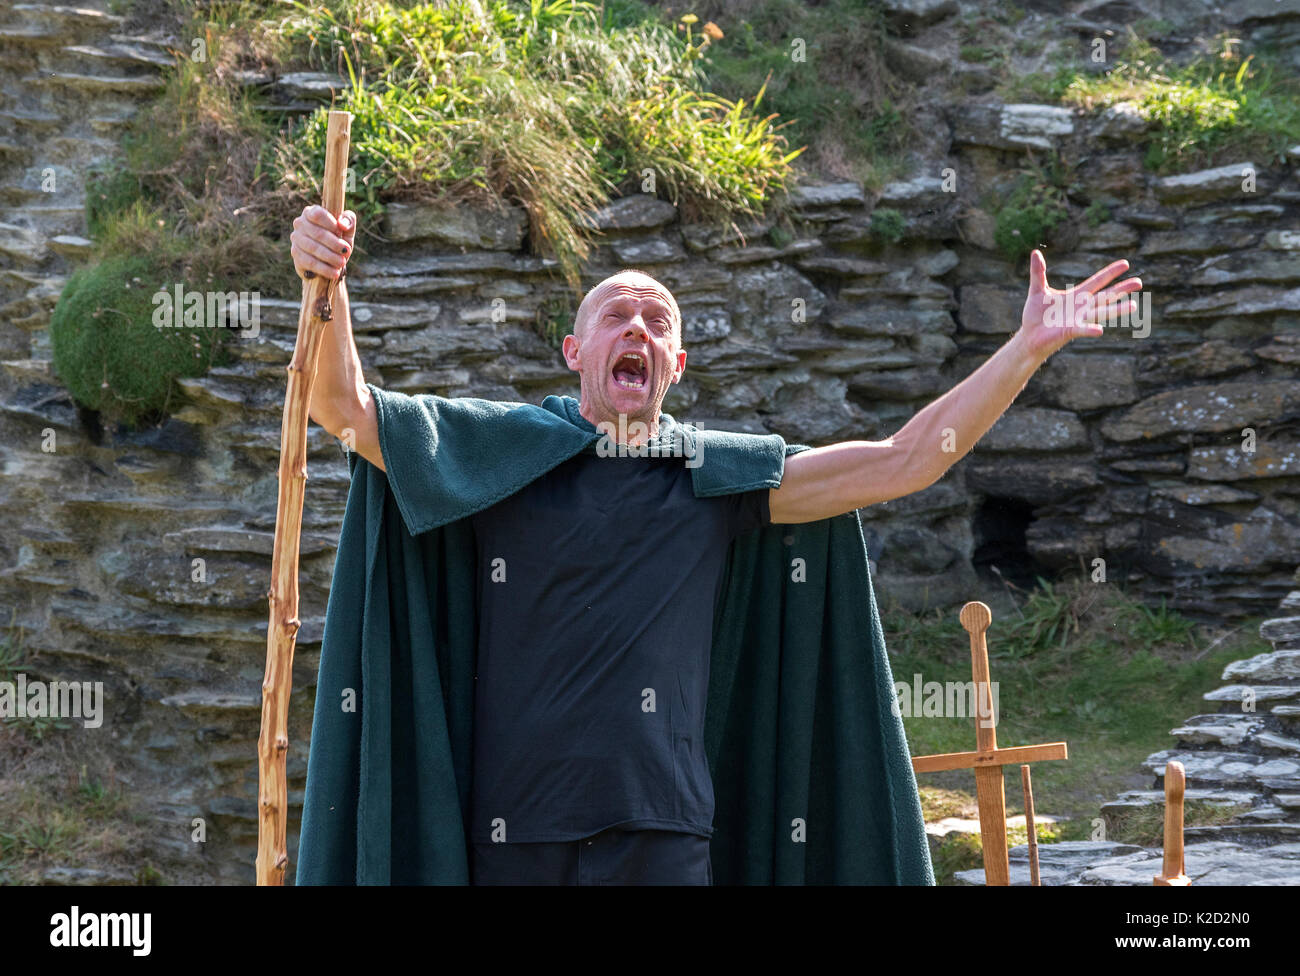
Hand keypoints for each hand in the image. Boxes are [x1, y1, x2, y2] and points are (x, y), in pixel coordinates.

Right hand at [291, 205, 355, 280]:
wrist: (329, 263)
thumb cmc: (338, 241)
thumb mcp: (347, 231)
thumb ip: (349, 221)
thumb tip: (342, 224)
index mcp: (311, 212)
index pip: (318, 214)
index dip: (331, 224)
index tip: (342, 233)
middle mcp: (300, 223)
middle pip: (317, 233)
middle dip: (334, 244)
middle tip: (347, 252)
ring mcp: (295, 239)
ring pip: (313, 248)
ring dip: (330, 257)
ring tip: (342, 263)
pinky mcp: (295, 254)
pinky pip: (309, 262)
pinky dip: (324, 268)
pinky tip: (334, 273)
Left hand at [1018, 249, 1142, 361]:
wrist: (1029, 336)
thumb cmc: (1035, 314)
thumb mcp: (1037, 290)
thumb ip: (1038, 272)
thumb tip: (1035, 253)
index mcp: (1077, 295)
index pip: (1097, 281)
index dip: (1111, 272)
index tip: (1126, 263)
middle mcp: (1082, 307)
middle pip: (1106, 296)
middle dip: (1122, 289)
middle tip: (1139, 282)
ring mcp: (1078, 319)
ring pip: (1101, 313)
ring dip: (1116, 310)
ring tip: (1133, 306)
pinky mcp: (1070, 331)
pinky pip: (1082, 329)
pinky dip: (1089, 329)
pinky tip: (1099, 330)